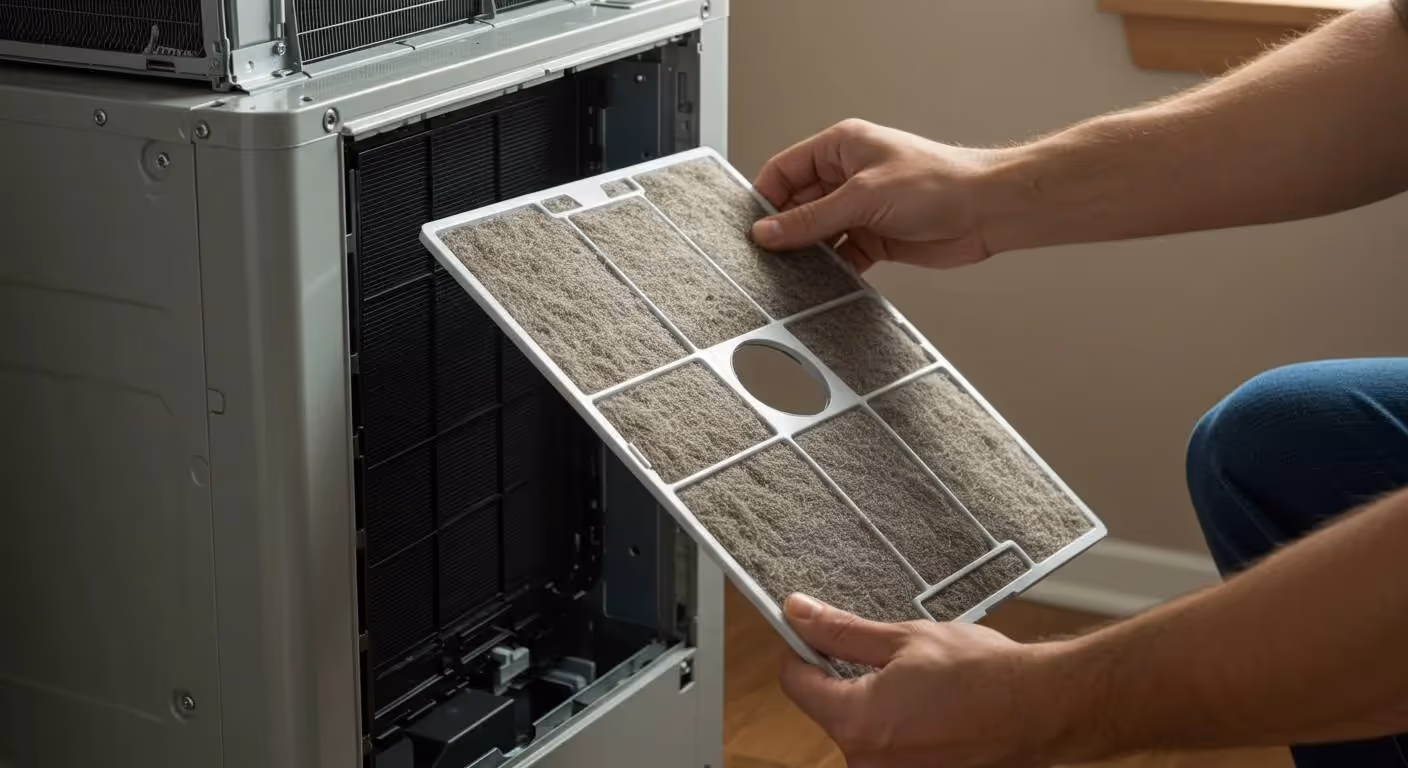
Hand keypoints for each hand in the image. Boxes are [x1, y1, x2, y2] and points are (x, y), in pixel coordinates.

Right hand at [751, 119, 1002, 272]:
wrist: (987, 211)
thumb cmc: (939, 182)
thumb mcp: (862, 197)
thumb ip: (811, 219)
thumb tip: (768, 230)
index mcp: (841, 147)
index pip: (785, 169)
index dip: (765, 197)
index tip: (751, 226)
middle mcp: (848, 175)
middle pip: (798, 204)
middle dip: (784, 230)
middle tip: (766, 256)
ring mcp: (861, 208)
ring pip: (818, 233)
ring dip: (807, 253)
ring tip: (789, 273)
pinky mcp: (875, 237)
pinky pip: (841, 255)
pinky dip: (831, 269)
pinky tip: (822, 282)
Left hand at [778, 593, 1082, 767]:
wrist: (1041, 706)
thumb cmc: (982, 674)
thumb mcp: (904, 639)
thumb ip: (842, 632)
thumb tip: (799, 614)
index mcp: (856, 722)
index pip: (797, 683)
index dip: (802, 650)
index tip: (815, 635)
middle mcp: (867, 762)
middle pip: (830, 710)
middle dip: (849, 680)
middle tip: (892, 659)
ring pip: (863, 731)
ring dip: (880, 705)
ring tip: (923, 686)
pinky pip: (892, 750)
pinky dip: (904, 727)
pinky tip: (934, 710)